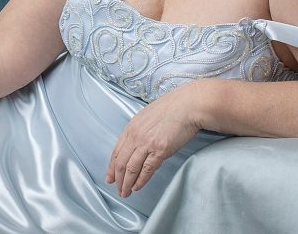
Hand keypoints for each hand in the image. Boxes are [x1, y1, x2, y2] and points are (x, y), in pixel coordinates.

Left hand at [105, 82, 204, 196]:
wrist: (187, 105)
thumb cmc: (171, 108)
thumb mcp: (147, 116)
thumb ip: (139, 130)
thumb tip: (137, 143)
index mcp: (131, 127)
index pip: (116, 151)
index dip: (112, 167)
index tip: (110, 177)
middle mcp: (135, 136)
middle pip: (121, 162)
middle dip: (118, 178)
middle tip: (118, 189)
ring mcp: (147, 144)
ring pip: (131, 168)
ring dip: (127, 183)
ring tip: (126, 192)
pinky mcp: (160, 150)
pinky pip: (147, 169)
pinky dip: (140, 180)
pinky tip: (137, 187)